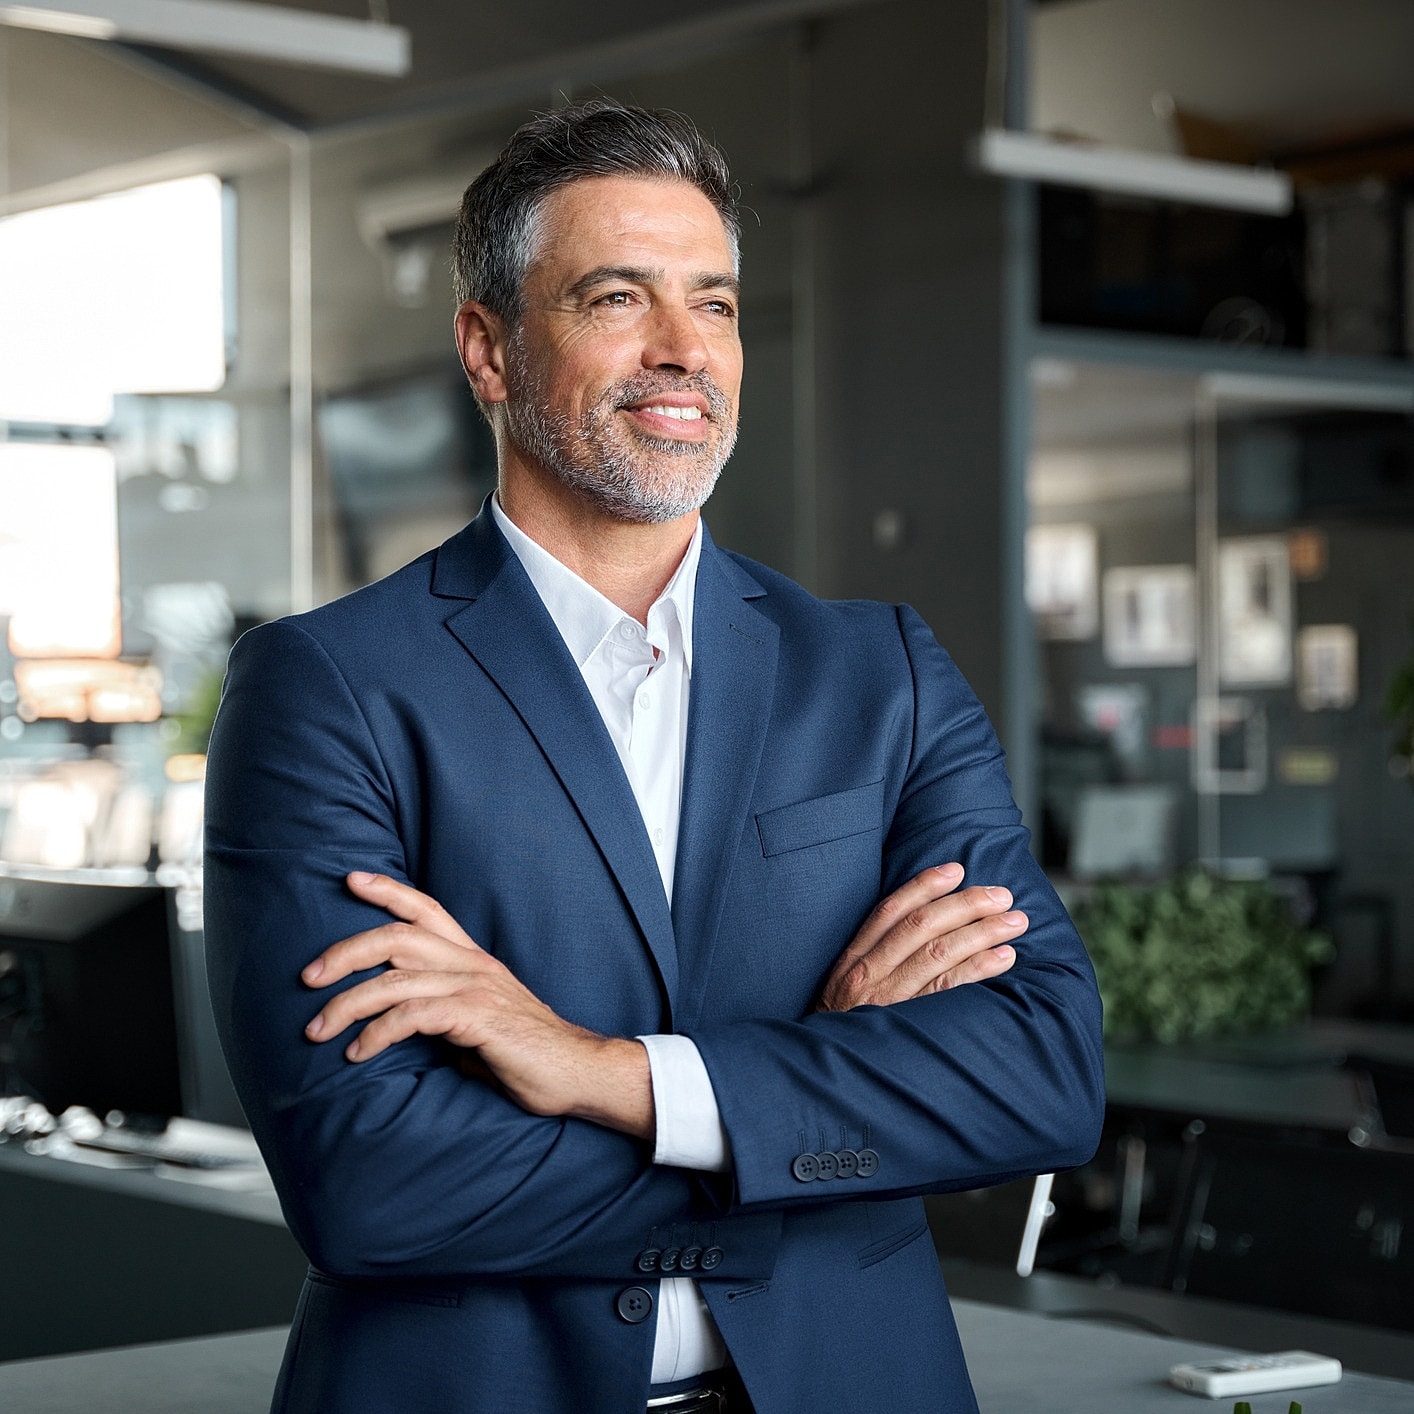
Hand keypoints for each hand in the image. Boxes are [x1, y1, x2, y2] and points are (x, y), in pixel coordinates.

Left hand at [302, 872, 653, 1138]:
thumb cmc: (527, 1054)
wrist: (577, 1072)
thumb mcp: (479, 1021)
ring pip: (395, 980)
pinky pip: (413, 1016)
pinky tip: (358, 1052)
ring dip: (346, 1004)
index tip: (351, 879)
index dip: (388, 890)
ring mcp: (476, 987)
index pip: (427, 909)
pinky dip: (377, 1032)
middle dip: (345, 951)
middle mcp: (473, 963)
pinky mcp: (477, 1017)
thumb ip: (443, 1013)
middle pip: (397, 936)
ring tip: (317, 1030)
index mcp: (474, 958)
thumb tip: (406, 1029)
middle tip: (308, 977)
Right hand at [816, 863, 1025, 1011]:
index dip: (925, 886)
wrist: (832, 1073)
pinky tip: (1004, 958)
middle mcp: (870, 974)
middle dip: (966, 905)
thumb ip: (875, 957)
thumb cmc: (847, 1026)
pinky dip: (979, 968)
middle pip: (922, 926)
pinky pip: (950, 989)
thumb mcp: (846, 986)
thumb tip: (925, 924)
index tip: (956, 870)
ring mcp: (890, 1000)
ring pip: (940, 953)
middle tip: (1002, 896)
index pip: (890, 911)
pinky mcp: (911, 1024)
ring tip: (1015, 923)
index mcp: (854, 959)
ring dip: (982, 932)